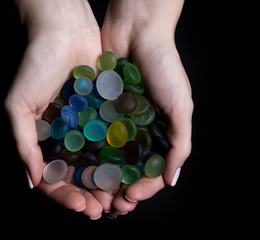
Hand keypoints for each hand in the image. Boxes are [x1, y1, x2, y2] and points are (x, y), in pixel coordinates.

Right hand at [5, 0, 102, 218]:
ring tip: (118, 200)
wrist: (65, 32)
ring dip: (105, 184)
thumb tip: (30, 181)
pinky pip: (111, 142)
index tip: (80, 205)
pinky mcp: (104, 114)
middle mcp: (65, 137)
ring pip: (97, 164)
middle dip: (88, 195)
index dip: (64, 195)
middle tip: (102, 210)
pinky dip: (118, 160)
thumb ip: (23, 144)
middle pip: (77, 176)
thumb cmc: (36, 66)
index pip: (51, 177)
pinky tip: (128, 173)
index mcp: (42, 138)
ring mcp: (85, 127)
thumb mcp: (18, 106)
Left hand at [93, 0, 192, 216]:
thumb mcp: (181, 105)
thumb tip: (173, 180)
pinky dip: (86, 154)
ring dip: (100, 179)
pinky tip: (78, 167)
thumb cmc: (164, 66)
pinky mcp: (98, 111)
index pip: (153, 171)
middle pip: (127, 170)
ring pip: (107, 159)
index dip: (144, 189)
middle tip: (108, 205)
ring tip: (92, 193)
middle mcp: (138, 132)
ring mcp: (117, 123)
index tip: (130, 197)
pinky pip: (91, 137)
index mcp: (160, 134)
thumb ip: (180, 143)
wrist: (136, 32)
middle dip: (119, 190)